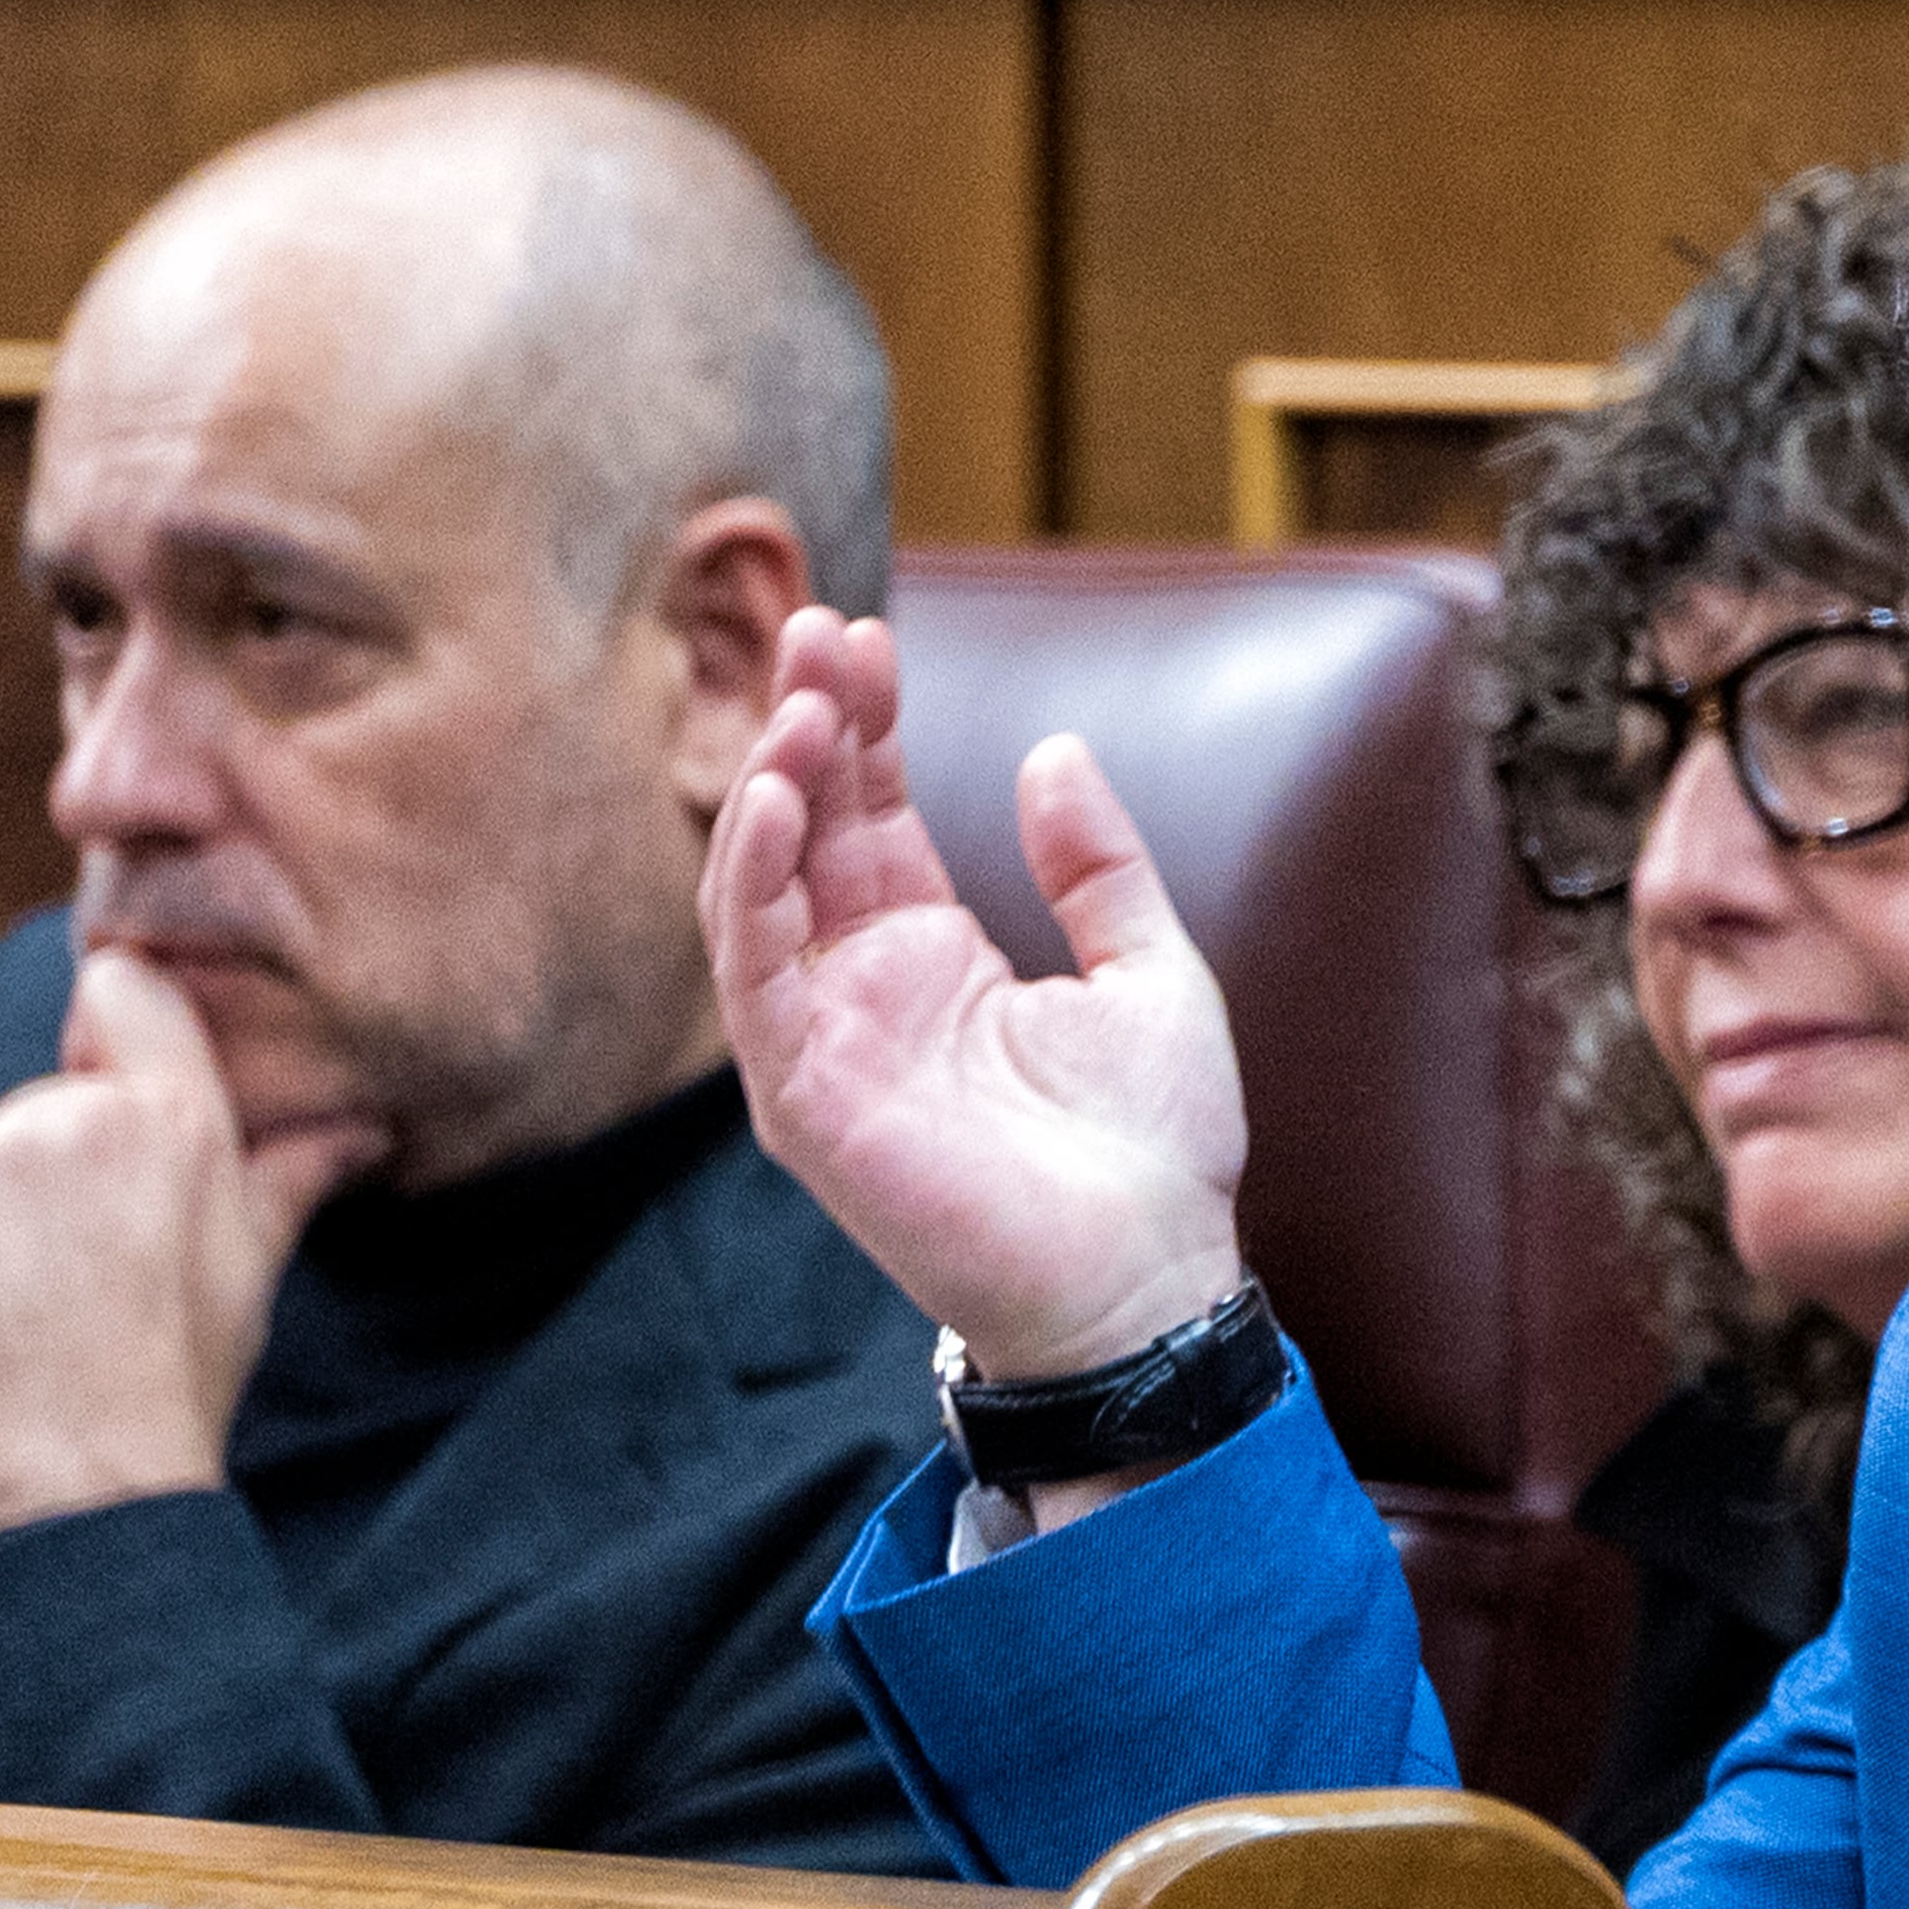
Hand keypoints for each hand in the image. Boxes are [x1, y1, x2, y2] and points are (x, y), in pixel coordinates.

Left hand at [0, 945, 387, 1545]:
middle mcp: (71, 1117)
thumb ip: (294, 1174)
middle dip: (73, 1159)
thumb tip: (363, 1131)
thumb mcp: (254, 1267)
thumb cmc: (178, 1378)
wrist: (77, 1482)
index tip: (122, 1092)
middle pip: (59, 1094)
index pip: (127, 985)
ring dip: (6, 1206)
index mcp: (174, 1121)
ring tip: (41, 1299)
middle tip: (100, 1259)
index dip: (121, 1028)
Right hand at [702, 606, 1250, 1387]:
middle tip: (815, 628)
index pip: (871, 816)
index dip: (861, 725)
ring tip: (800, 703)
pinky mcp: (807, 1099)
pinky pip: (756, 978)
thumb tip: (1056, 750)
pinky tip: (778, 806)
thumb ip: (1098, 865)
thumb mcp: (1150, 972)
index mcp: (937, 959)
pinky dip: (752, 888)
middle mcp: (866, 993)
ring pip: (759, 894)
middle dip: (803, 727)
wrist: (1153, 1279)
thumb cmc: (1156, 1152)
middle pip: (806, 834)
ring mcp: (827, 1045)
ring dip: (769, 793)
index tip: (865, 637)